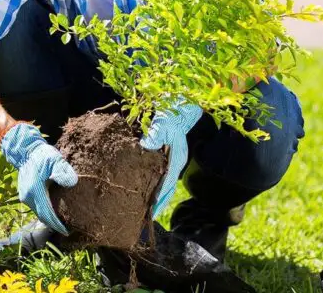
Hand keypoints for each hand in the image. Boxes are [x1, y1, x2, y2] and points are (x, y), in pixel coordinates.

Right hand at [0, 122, 76, 234]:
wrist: (25, 150)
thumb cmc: (42, 155)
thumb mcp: (55, 160)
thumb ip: (63, 171)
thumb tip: (72, 183)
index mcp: (36, 191)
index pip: (47, 214)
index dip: (57, 224)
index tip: (66, 231)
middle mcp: (28, 197)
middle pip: (42, 216)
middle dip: (53, 224)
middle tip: (66, 229)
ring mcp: (24, 196)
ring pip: (38, 212)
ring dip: (48, 218)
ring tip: (60, 222)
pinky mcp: (24, 194)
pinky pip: (35, 206)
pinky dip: (44, 211)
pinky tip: (52, 211)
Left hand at [140, 101, 202, 216]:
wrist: (179, 105)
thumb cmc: (170, 114)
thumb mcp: (163, 122)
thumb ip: (155, 135)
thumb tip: (144, 147)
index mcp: (176, 159)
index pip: (166, 185)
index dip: (159, 199)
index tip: (151, 213)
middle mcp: (175, 163)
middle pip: (167, 189)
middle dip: (158, 204)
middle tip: (146, 219)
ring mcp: (172, 161)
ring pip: (164, 184)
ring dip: (156, 196)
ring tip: (145, 211)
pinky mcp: (166, 157)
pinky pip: (160, 175)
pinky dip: (154, 185)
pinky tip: (145, 190)